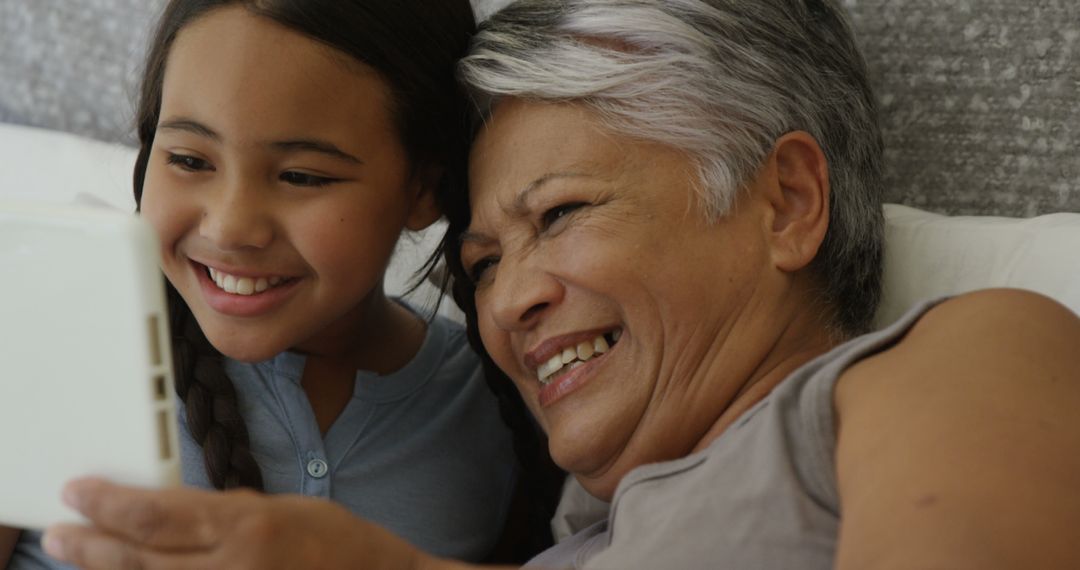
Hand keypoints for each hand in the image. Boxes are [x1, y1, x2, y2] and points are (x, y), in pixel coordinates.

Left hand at [42, 478, 430, 568]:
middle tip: (59, 530)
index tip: (80, 491)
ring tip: (76, 554)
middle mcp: (234, 567)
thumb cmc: (344, 546)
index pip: (157, 514)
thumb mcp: (287, 508)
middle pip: (139, 557)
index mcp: (250, 525)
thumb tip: (176, 512)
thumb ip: (230, 511)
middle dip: (91, 542)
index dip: (109, 502)